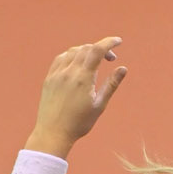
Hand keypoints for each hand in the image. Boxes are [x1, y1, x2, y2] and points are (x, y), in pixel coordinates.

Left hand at [26, 37, 126, 156]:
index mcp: (83, 77)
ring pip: (74, 51)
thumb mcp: (99, 105)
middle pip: (87, 48)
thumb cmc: (78, 123)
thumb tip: (123, 69)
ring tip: (94, 62)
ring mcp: (57, 73)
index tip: (118, 41)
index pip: (97, 50)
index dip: (109, 42)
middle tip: (110, 59)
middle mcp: (69, 71)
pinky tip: (77, 63)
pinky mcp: (49, 77)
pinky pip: (61, 58)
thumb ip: (111, 85)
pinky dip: (72, 55)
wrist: (53, 133)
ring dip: (87, 51)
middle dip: (101, 49)